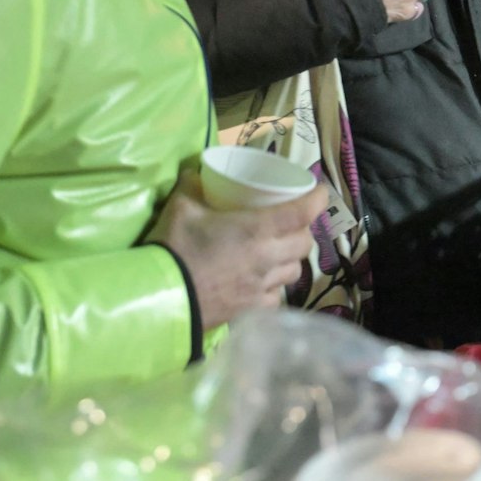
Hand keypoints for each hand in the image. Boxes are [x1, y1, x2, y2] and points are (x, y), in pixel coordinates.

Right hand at [149, 169, 327, 330]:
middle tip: (291, 222)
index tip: (320, 192)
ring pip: (295, 271)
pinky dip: (275, 286)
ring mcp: (262, 286)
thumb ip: (193, 186)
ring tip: (279, 252)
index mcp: (258, 229)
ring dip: (291, 259)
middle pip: (305, 243)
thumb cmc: (174, 247)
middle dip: (303, 231)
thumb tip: (197, 172)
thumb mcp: (181, 207)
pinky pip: (276, 296)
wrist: (160, 297)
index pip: (304, 212)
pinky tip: (262, 282)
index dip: (318, 199)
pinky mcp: (252, 308)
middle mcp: (268, 258)